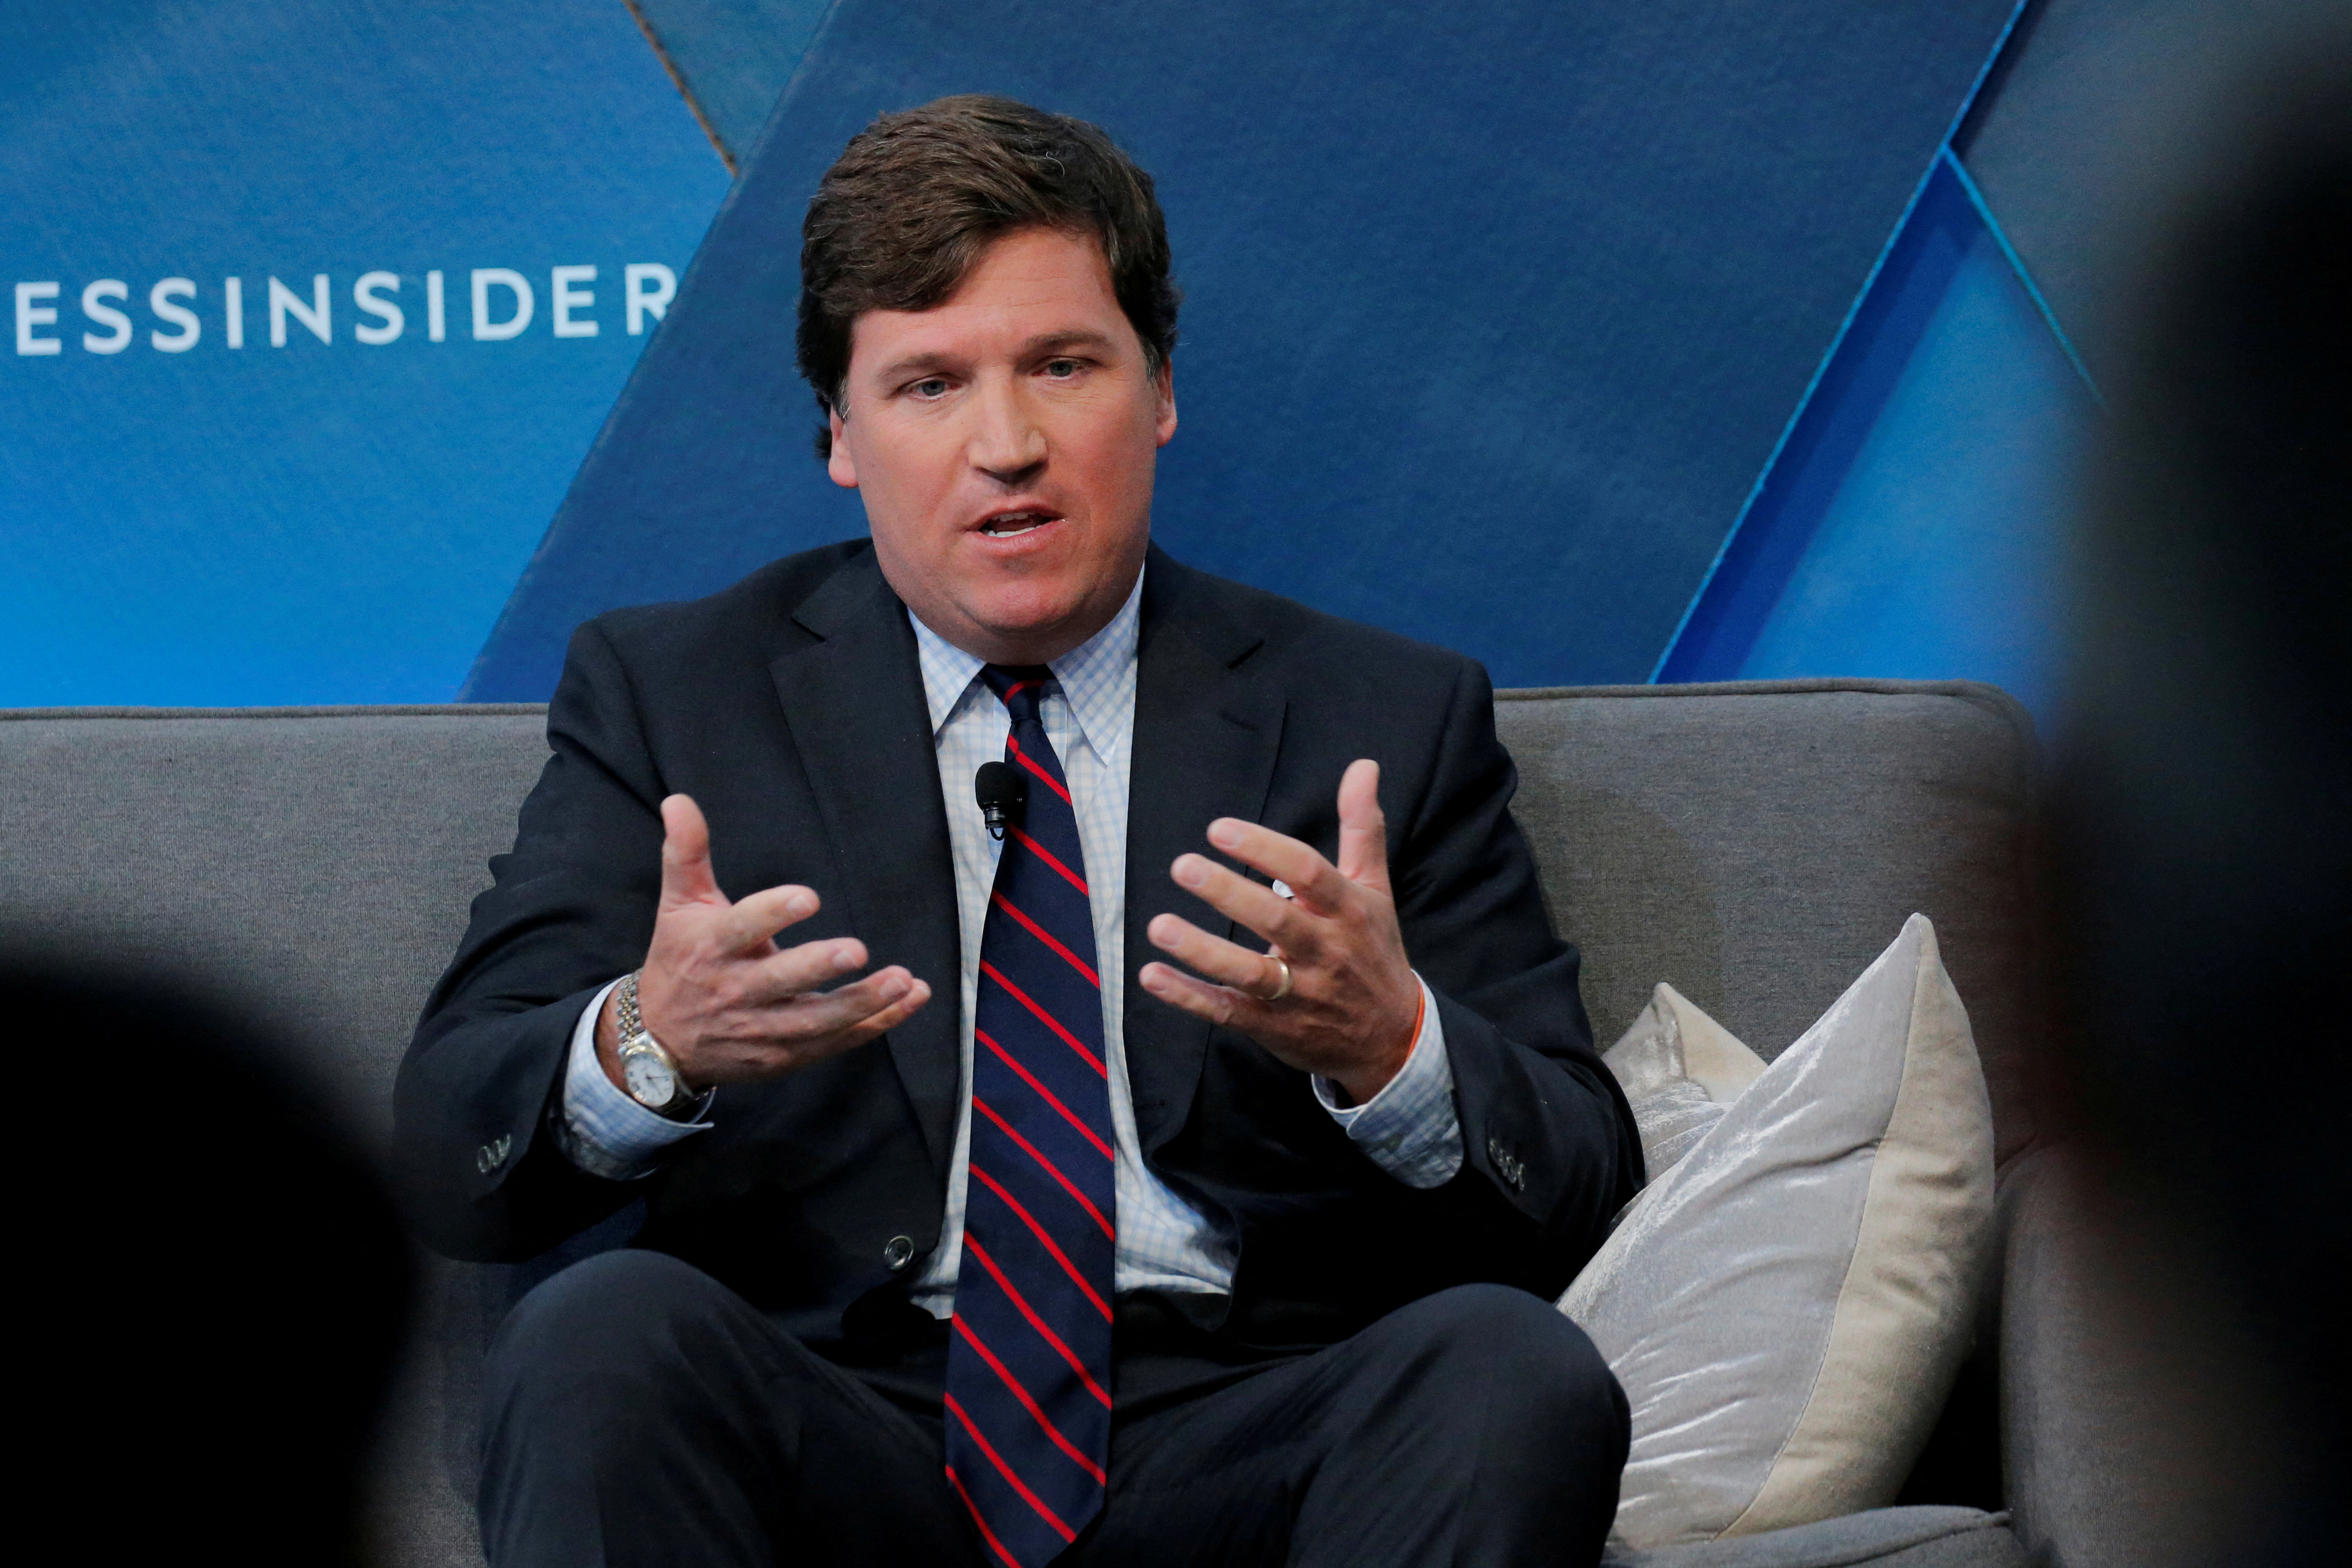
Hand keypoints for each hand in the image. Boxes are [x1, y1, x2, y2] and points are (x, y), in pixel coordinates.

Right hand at [597, 795, 931, 1091]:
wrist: (659, 1042)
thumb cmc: (680, 961)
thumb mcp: (679, 905)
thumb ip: (686, 852)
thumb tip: (679, 800)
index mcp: (712, 947)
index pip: (742, 929)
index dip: (773, 913)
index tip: (808, 898)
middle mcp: (737, 991)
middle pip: (781, 981)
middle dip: (818, 967)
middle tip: (858, 950)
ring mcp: (762, 1028)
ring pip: (815, 1020)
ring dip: (863, 1003)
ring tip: (903, 981)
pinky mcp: (785, 1056)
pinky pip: (836, 1041)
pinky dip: (876, 1024)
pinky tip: (911, 1000)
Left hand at [1140, 759, 1420, 1103]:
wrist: (1391, 1038)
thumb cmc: (1373, 950)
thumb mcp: (1375, 888)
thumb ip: (1361, 826)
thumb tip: (1363, 765)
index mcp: (1347, 911)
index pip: (1309, 874)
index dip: (1264, 849)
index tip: (1219, 829)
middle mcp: (1325, 952)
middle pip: (1277, 921)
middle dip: (1229, 893)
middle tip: (1182, 865)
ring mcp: (1298, 994)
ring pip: (1250, 973)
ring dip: (1202, 951)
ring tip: (1158, 926)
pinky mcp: (1273, 1026)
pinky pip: (1227, 1012)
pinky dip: (1189, 998)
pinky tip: (1152, 976)